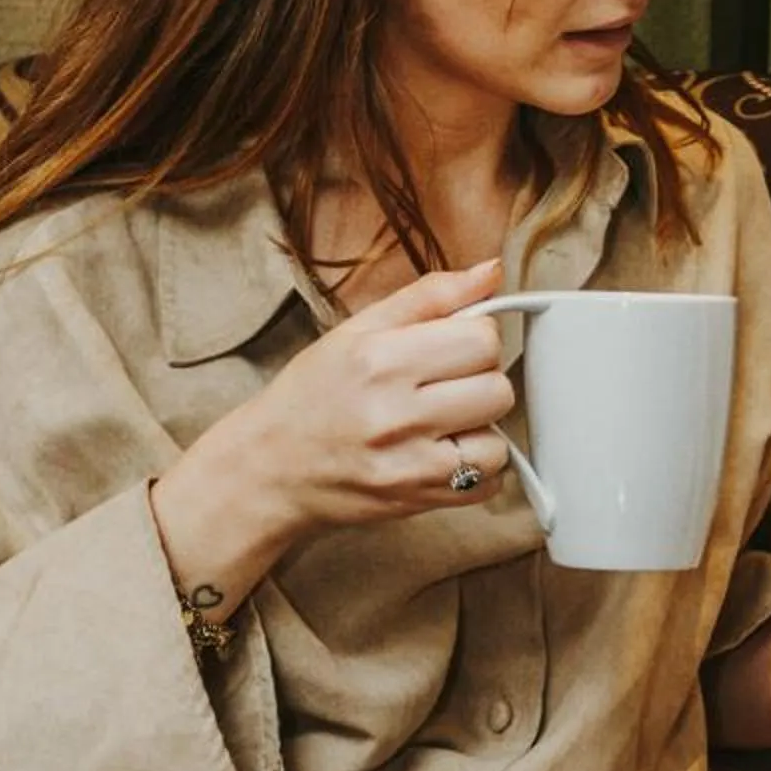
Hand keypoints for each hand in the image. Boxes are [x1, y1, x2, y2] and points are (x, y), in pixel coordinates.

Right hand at [151, 258, 517, 588]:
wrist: (271, 468)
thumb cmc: (313, 395)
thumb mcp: (358, 329)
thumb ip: (431, 296)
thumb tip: (492, 270)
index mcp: (381, 359)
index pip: (483, 338)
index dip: (473, 338)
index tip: (448, 347)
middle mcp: (396, 414)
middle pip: (499, 388)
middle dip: (478, 382)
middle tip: (441, 387)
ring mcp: (409, 464)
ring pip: (499, 438)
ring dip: (479, 429)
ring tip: (439, 423)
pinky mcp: (419, 500)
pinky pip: (490, 483)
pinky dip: (476, 469)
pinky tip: (439, 454)